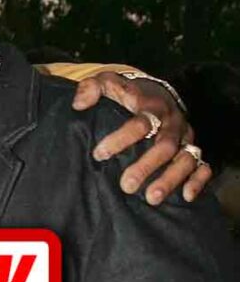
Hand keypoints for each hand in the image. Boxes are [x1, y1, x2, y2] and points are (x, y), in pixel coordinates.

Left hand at [72, 72, 211, 204]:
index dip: (121, 139)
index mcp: (151, 106)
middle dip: (146, 167)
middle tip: (126, 186)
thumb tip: (79, 104)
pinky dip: (197, 181)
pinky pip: (203, 166)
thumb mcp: (107, 82)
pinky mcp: (193, 149)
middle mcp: (172, 122)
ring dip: (170, 179)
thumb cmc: (125, 93)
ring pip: (186, 159)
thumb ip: (91, 88)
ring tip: (151, 199)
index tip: (99, 154)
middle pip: (165, 146)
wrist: (155, 92)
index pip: (141, 123)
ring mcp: (185, 137)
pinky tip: (186, 197)